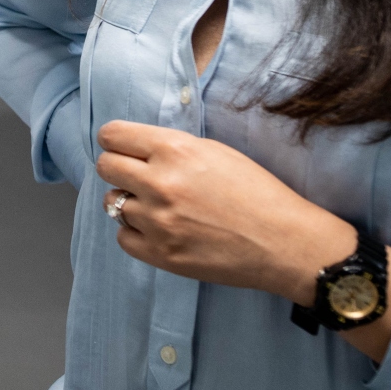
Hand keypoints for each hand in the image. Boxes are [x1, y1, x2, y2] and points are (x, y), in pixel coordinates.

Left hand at [94, 120, 355, 303]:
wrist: (285, 242)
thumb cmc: (258, 193)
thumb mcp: (216, 152)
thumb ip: (172, 148)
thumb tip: (137, 150)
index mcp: (175, 150)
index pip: (112, 135)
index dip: (115, 140)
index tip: (122, 147)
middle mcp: (160, 183)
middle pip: (105, 166)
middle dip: (118, 168)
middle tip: (138, 177)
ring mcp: (157, 221)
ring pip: (112, 203)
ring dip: (130, 202)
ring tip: (160, 207)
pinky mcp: (160, 254)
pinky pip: (123, 236)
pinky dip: (137, 233)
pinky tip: (162, 230)